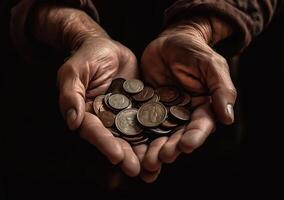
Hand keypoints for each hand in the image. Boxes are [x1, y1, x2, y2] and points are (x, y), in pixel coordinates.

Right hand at [33, 4, 140, 176]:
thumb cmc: (87, 56)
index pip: (95, 131)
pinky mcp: (140, 107)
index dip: (105, 144)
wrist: (108, 47)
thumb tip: (72, 122)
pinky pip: (149, 120)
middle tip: (137, 170)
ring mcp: (125, 114)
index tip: (117, 157)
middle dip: (126, 155)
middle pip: (116, 139)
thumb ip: (71, 94)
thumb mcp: (74, 71)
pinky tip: (167, 142)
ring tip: (154, 165)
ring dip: (142, 150)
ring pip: (134, 134)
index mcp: (88, 113)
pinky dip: (156, 132)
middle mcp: (106, 118)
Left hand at [139, 17, 235, 181]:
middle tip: (162, 158)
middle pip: (178, 135)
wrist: (169, 41)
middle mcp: (184, 114)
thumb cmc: (193, 49)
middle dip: (171, 148)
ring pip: (159, 135)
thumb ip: (221, 88)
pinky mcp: (146, 109)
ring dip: (154, 149)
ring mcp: (164, 113)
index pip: (201, 125)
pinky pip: (141, 123)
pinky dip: (137, 137)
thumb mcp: (210, 64)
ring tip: (146, 162)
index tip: (187, 145)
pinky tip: (130, 148)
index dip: (195, 136)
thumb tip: (228, 118)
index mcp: (203, 106)